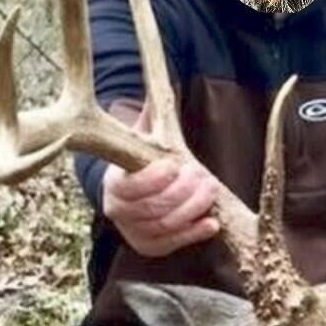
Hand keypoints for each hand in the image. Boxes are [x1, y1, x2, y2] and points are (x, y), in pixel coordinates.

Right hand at [101, 105, 221, 258]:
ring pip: (166, 225)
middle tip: (203, 176)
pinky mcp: (150, 246)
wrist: (128, 193)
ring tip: (211, 190)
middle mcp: (118, 212)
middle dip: (182, 192)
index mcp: (113, 184)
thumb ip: (149, 117)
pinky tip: (212, 222)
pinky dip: (194, 233)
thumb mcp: (139, 138)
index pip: (130, 187)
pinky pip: (173, 243)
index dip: (153, 179)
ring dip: (193, 208)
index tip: (174, 165)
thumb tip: (166, 79)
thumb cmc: (138, 161)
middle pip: (153, 207)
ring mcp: (134, 232)